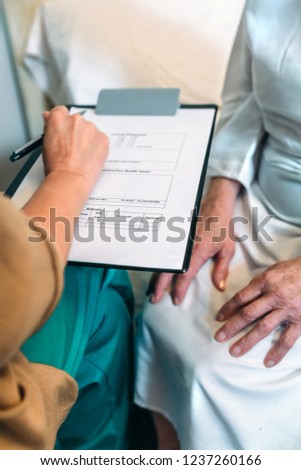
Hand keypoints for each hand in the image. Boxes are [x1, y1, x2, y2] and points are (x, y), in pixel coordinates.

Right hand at [43, 106, 108, 191]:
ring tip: (81, 156)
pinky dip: (97, 147)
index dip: (62, 123)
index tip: (64, 131)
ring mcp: (91, 128)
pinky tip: (90, 158)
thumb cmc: (56, 166)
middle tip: (73, 148)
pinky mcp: (103, 138)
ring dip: (87, 139)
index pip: (61, 112)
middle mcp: (75, 120)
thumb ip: (50, 127)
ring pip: (90, 130)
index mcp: (58, 119)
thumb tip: (49, 117)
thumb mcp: (46, 143)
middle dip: (76, 132)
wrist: (70, 179)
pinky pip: (100, 139)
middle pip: (77, 121)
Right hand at [148, 178, 240, 304]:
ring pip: (163, 262)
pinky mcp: (175, 236)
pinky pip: (164, 254)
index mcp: (198, 252)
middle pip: (167, 270)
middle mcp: (185, 247)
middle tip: (154, 300)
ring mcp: (178, 241)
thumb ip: (222, 269)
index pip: (185, 275)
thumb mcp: (227, 248)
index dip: (179, 289)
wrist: (215, 204)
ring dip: (156, 278)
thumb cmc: (222, 227)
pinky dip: (158, 266)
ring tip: (151, 291)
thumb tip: (219, 287)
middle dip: (159, 286)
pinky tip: (155, 274)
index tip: (176, 301)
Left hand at [215, 258, 300, 366]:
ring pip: (263, 328)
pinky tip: (268, 362)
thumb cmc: (295, 270)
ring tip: (234, 352)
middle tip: (218, 338)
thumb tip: (244, 297)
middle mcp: (274, 296)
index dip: (228, 309)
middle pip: (247, 314)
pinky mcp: (300, 320)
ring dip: (247, 341)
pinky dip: (277, 352)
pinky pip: (287, 339)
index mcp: (265, 281)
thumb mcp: (274, 270)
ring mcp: (287, 310)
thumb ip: (260, 284)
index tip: (219, 318)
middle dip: (231, 327)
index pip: (241, 297)